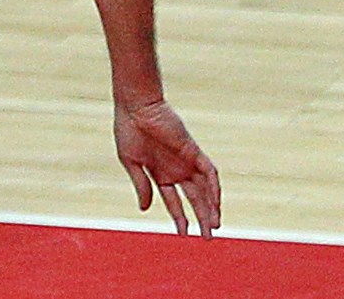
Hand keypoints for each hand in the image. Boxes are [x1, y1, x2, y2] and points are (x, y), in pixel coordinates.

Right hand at [114, 94, 221, 236]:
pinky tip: (215, 202)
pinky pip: (209, 172)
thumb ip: (141, 185)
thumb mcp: (130, 162)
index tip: (183, 234)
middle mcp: (176, 170)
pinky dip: (214, 187)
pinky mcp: (193, 151)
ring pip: (204, 189)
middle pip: (194, 199)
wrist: (136, 106)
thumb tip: (145, 209)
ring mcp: (186, 161)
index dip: (179, 217)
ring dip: (211, 207)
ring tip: (215, 225)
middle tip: (208, 236)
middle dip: (201, 217)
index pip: (174, 201)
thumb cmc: (128, 130)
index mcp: (160, 173)